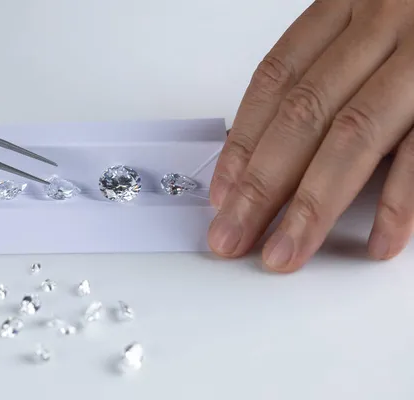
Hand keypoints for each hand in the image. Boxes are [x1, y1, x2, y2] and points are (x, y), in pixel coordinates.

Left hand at [208, 0, 413, 271]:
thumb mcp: (379, 20)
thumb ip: (334, 71)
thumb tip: (274, 144)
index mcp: (351, 5)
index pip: (276, 82)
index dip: (243, 141)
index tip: (222, 194)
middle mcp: (386, 24)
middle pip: (303, 116)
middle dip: (261, 186)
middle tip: (230, 238)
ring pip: (354, 135)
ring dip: (313, 205)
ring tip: (283, 253)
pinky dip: (402, 199)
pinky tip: (377, 241)